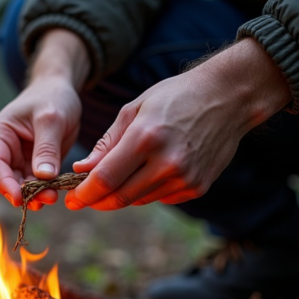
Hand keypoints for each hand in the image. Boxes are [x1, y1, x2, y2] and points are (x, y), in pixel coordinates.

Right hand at [0, 29, 89, 208]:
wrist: (61, 90)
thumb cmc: (52, 97)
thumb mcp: (51, 119)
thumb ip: (46, 148)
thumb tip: (43, 177)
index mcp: (0, 134)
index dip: (4, 183)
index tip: (19, 198)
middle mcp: (5, 148)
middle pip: (6, 178)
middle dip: (23, 192)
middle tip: (44, 200)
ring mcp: (19, 157)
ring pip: (22, 183)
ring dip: (35, 194)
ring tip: (52, 198)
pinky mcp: (34, 163)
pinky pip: (36, 181)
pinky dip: (44, 189)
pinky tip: (55, 193)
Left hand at [65, 38, 291, 209]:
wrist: (228, 98)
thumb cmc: (174, 97)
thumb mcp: (134, 110)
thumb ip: (106, 144)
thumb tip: (82, 170)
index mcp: (146, 138)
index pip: (106, 179)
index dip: (84, 194)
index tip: (70, 199)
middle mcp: (167, 162)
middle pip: (120, 197)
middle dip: (96, 201)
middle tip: (80, 199)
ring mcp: (185, 178)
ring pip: (138, 200)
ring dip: (119, 196)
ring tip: (110, 182)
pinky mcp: (197, 187)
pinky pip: (159, 197)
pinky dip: (144, 191)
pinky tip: (146, 173)